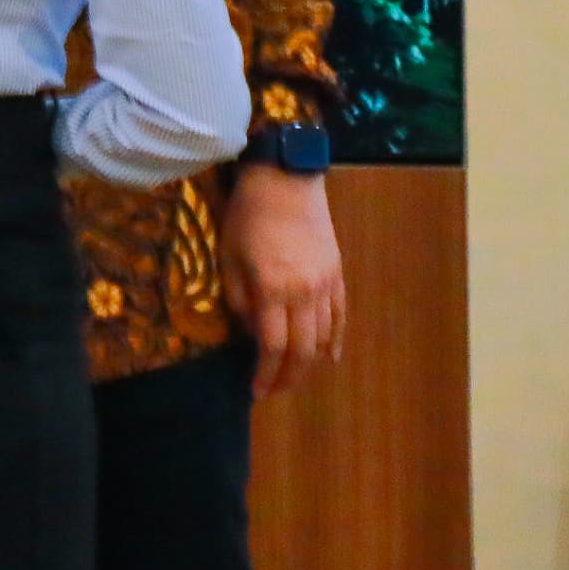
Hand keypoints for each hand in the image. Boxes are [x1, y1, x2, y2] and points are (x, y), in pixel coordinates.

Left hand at [221, 164, 347, 394]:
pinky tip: (329, 357)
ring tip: (295, 376)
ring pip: (325, 337)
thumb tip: (251, 332)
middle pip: (303, 349)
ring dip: (311, 363)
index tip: (255, 391)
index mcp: (273, 289)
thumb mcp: (228, 255)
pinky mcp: (338, 274)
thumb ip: (239, 298)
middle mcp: (305, 293)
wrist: (286, 179)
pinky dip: (335, 341)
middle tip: (275, 390)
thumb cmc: (247, 215)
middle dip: (289, 376)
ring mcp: (326, 284)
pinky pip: (341, 317)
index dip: (265, 373)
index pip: (273, 346)